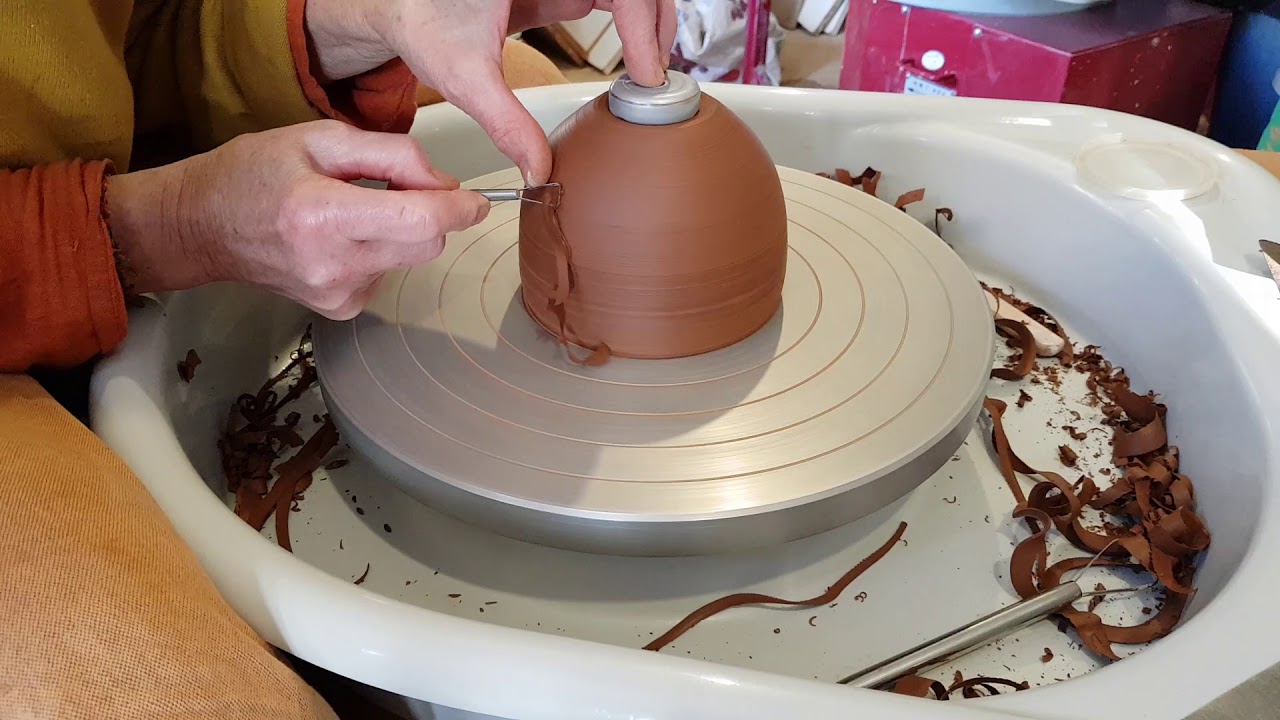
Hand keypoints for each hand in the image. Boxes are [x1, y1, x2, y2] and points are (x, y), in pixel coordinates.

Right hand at [106, 120, 488, 318]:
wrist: (200, 228)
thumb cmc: (253, 174)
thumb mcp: (318, 139)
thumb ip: (390, 154)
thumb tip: (443, 181)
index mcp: (323, 214)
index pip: (418, 221)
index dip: (458, 209)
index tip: (476, 201)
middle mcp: (332, 263)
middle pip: (425, 245)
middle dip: (429, 215)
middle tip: (400, 188)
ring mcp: (336, 293)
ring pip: (409, 260)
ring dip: (400, 232)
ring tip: (351, 211)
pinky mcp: (339, 308)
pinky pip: (387, 275)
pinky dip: (378, 252)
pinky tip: (339, 239)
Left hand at [305, 0, 677, 184]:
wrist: (397, 6)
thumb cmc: (422, 21)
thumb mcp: (465, 78)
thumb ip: (506, 125)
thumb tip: (539, 169)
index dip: (643, 26)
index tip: (644, 71)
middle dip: (656, 24)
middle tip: (653, 76)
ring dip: (648, 23)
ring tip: (648, 69)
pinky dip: (631, 23)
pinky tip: (633, 58)